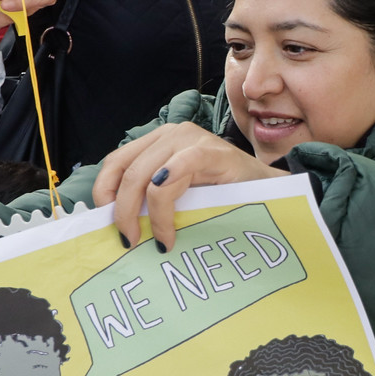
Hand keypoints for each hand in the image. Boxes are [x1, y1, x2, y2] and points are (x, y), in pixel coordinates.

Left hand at [90, 122, 287, 250]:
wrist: (271, 190)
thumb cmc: (226, 195)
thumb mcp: (182, 192)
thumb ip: (153, 197)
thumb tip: (118, 224)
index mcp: (159, 141)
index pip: (116, 162)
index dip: (104, 192)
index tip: (106, 224)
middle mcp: (171, 134)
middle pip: (126, 172)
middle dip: (120, 211)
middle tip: (127, 241)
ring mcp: (190, 140)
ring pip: (144, 178)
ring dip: (141, 216)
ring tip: (151, 241)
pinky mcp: (207, 152)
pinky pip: (170, 179)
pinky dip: (163, 212)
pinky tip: (168, 234)